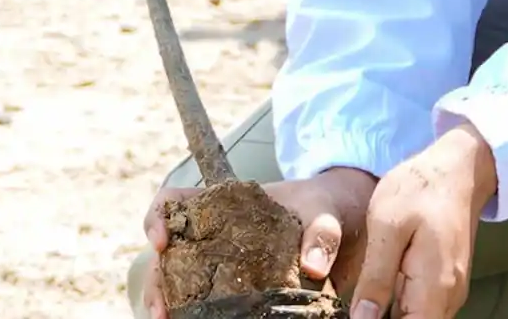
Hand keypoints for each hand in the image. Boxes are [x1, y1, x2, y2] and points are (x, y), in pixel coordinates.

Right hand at [142, 168, 376, 318]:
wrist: (350, 227)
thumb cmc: (328, 207)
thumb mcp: (325, 210)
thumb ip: (321, 231)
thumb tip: (311, 266)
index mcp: (225, 204)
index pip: (174, 201)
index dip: (158, 217)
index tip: (161, 242)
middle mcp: (216, 236)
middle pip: (169, 254)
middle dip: (157, 282)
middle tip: (162, 310)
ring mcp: (225, 266)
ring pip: (181, 284)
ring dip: (169, 304)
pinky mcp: (241, 293)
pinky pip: (210, 305)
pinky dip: (196, 316)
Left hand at [350, 126, 498, 318]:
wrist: (458, 168)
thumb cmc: (420, 189)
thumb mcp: (387, 225)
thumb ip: (376, 278)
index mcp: (434, 289)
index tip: (356, 316)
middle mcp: (447, 298)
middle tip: (354, 307)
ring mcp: (448, 292)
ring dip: (389, 315)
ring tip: (363, 298)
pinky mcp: (443, 283)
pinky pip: (420, 309)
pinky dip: (399, 309)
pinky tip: (376, 294)